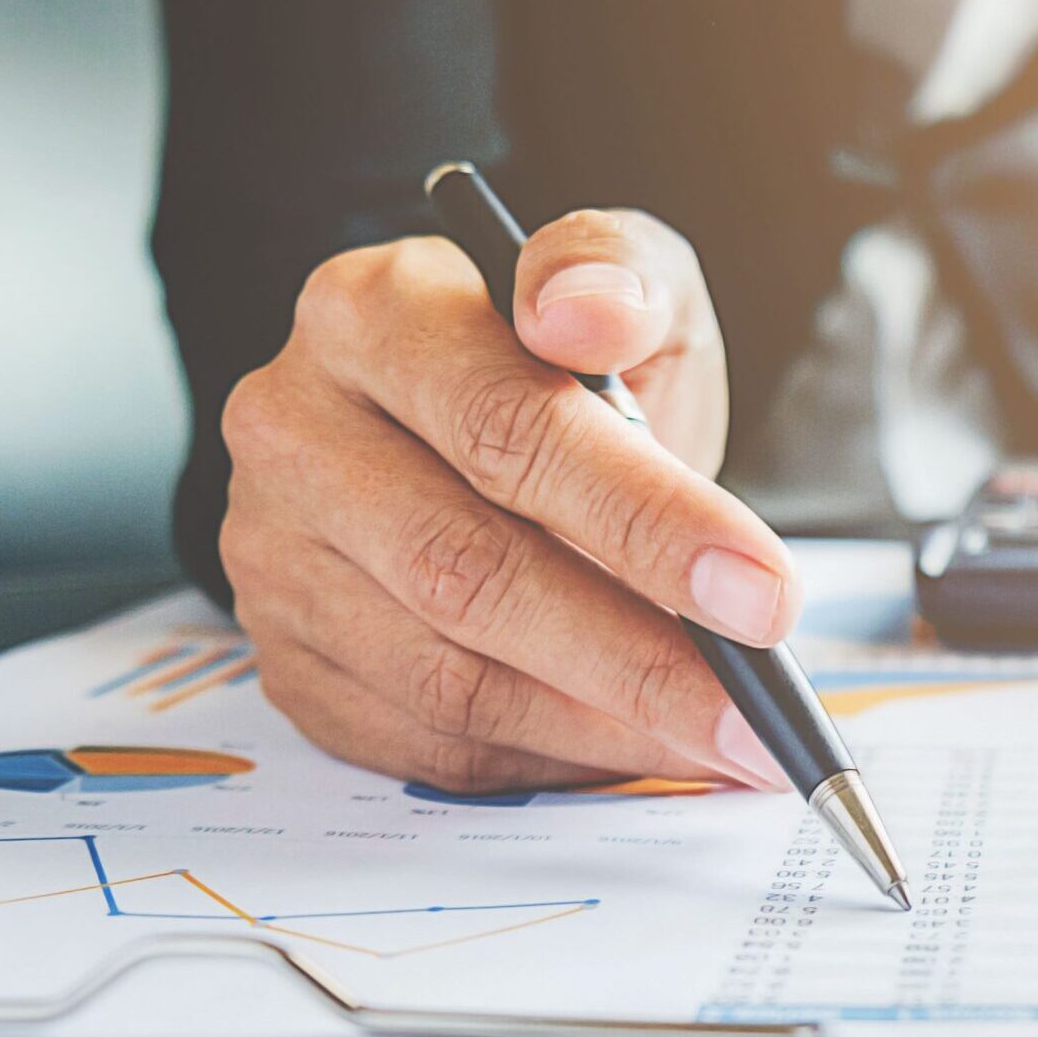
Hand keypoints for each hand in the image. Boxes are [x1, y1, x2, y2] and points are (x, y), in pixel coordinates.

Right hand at [220, 209, 798, 794]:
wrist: (488, 441)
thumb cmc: (567, 369)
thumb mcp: (628, 288)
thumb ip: (623, 277)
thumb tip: (584, 308)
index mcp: (372, 311)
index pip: (507, 425)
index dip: (647, 519)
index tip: (762, 594)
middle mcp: (295, 429)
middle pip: (468, 569)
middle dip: (637, 655)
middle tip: (753, 706)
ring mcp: (275, 555)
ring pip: (446, 676)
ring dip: (602, 726)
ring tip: (719, 739)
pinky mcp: (290, 659)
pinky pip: (423, 743)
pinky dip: (545, 759)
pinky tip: (632, 749)